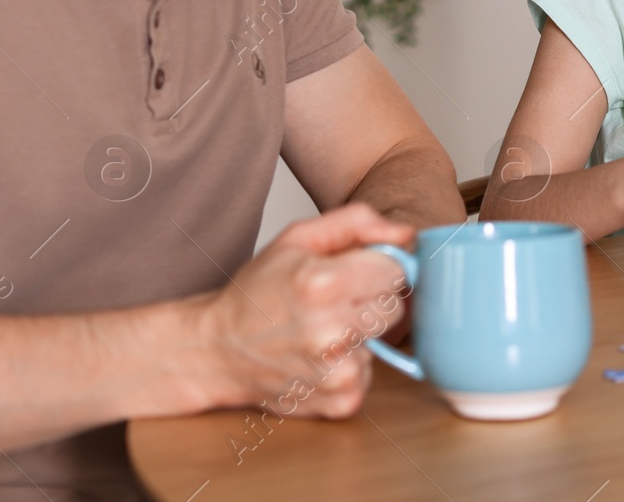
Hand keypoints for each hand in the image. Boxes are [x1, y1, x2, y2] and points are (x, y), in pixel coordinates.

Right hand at [195, 203, 414, 418]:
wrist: (216, 350)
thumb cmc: (257, 292)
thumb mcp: (297, 239)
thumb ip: (356, 222)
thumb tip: (407, 233)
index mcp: (322, 283)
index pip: (396, 269)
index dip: (377, 268)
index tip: (354, 272)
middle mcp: (331, 331)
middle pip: (394, 305)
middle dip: (370, 299)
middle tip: (333, 302)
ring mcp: (337, 372)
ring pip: (383, 340)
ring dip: (360, 334)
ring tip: (320, 330)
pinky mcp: (341, 401)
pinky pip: (370, 373)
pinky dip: (351, 365)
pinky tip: (319, 358)